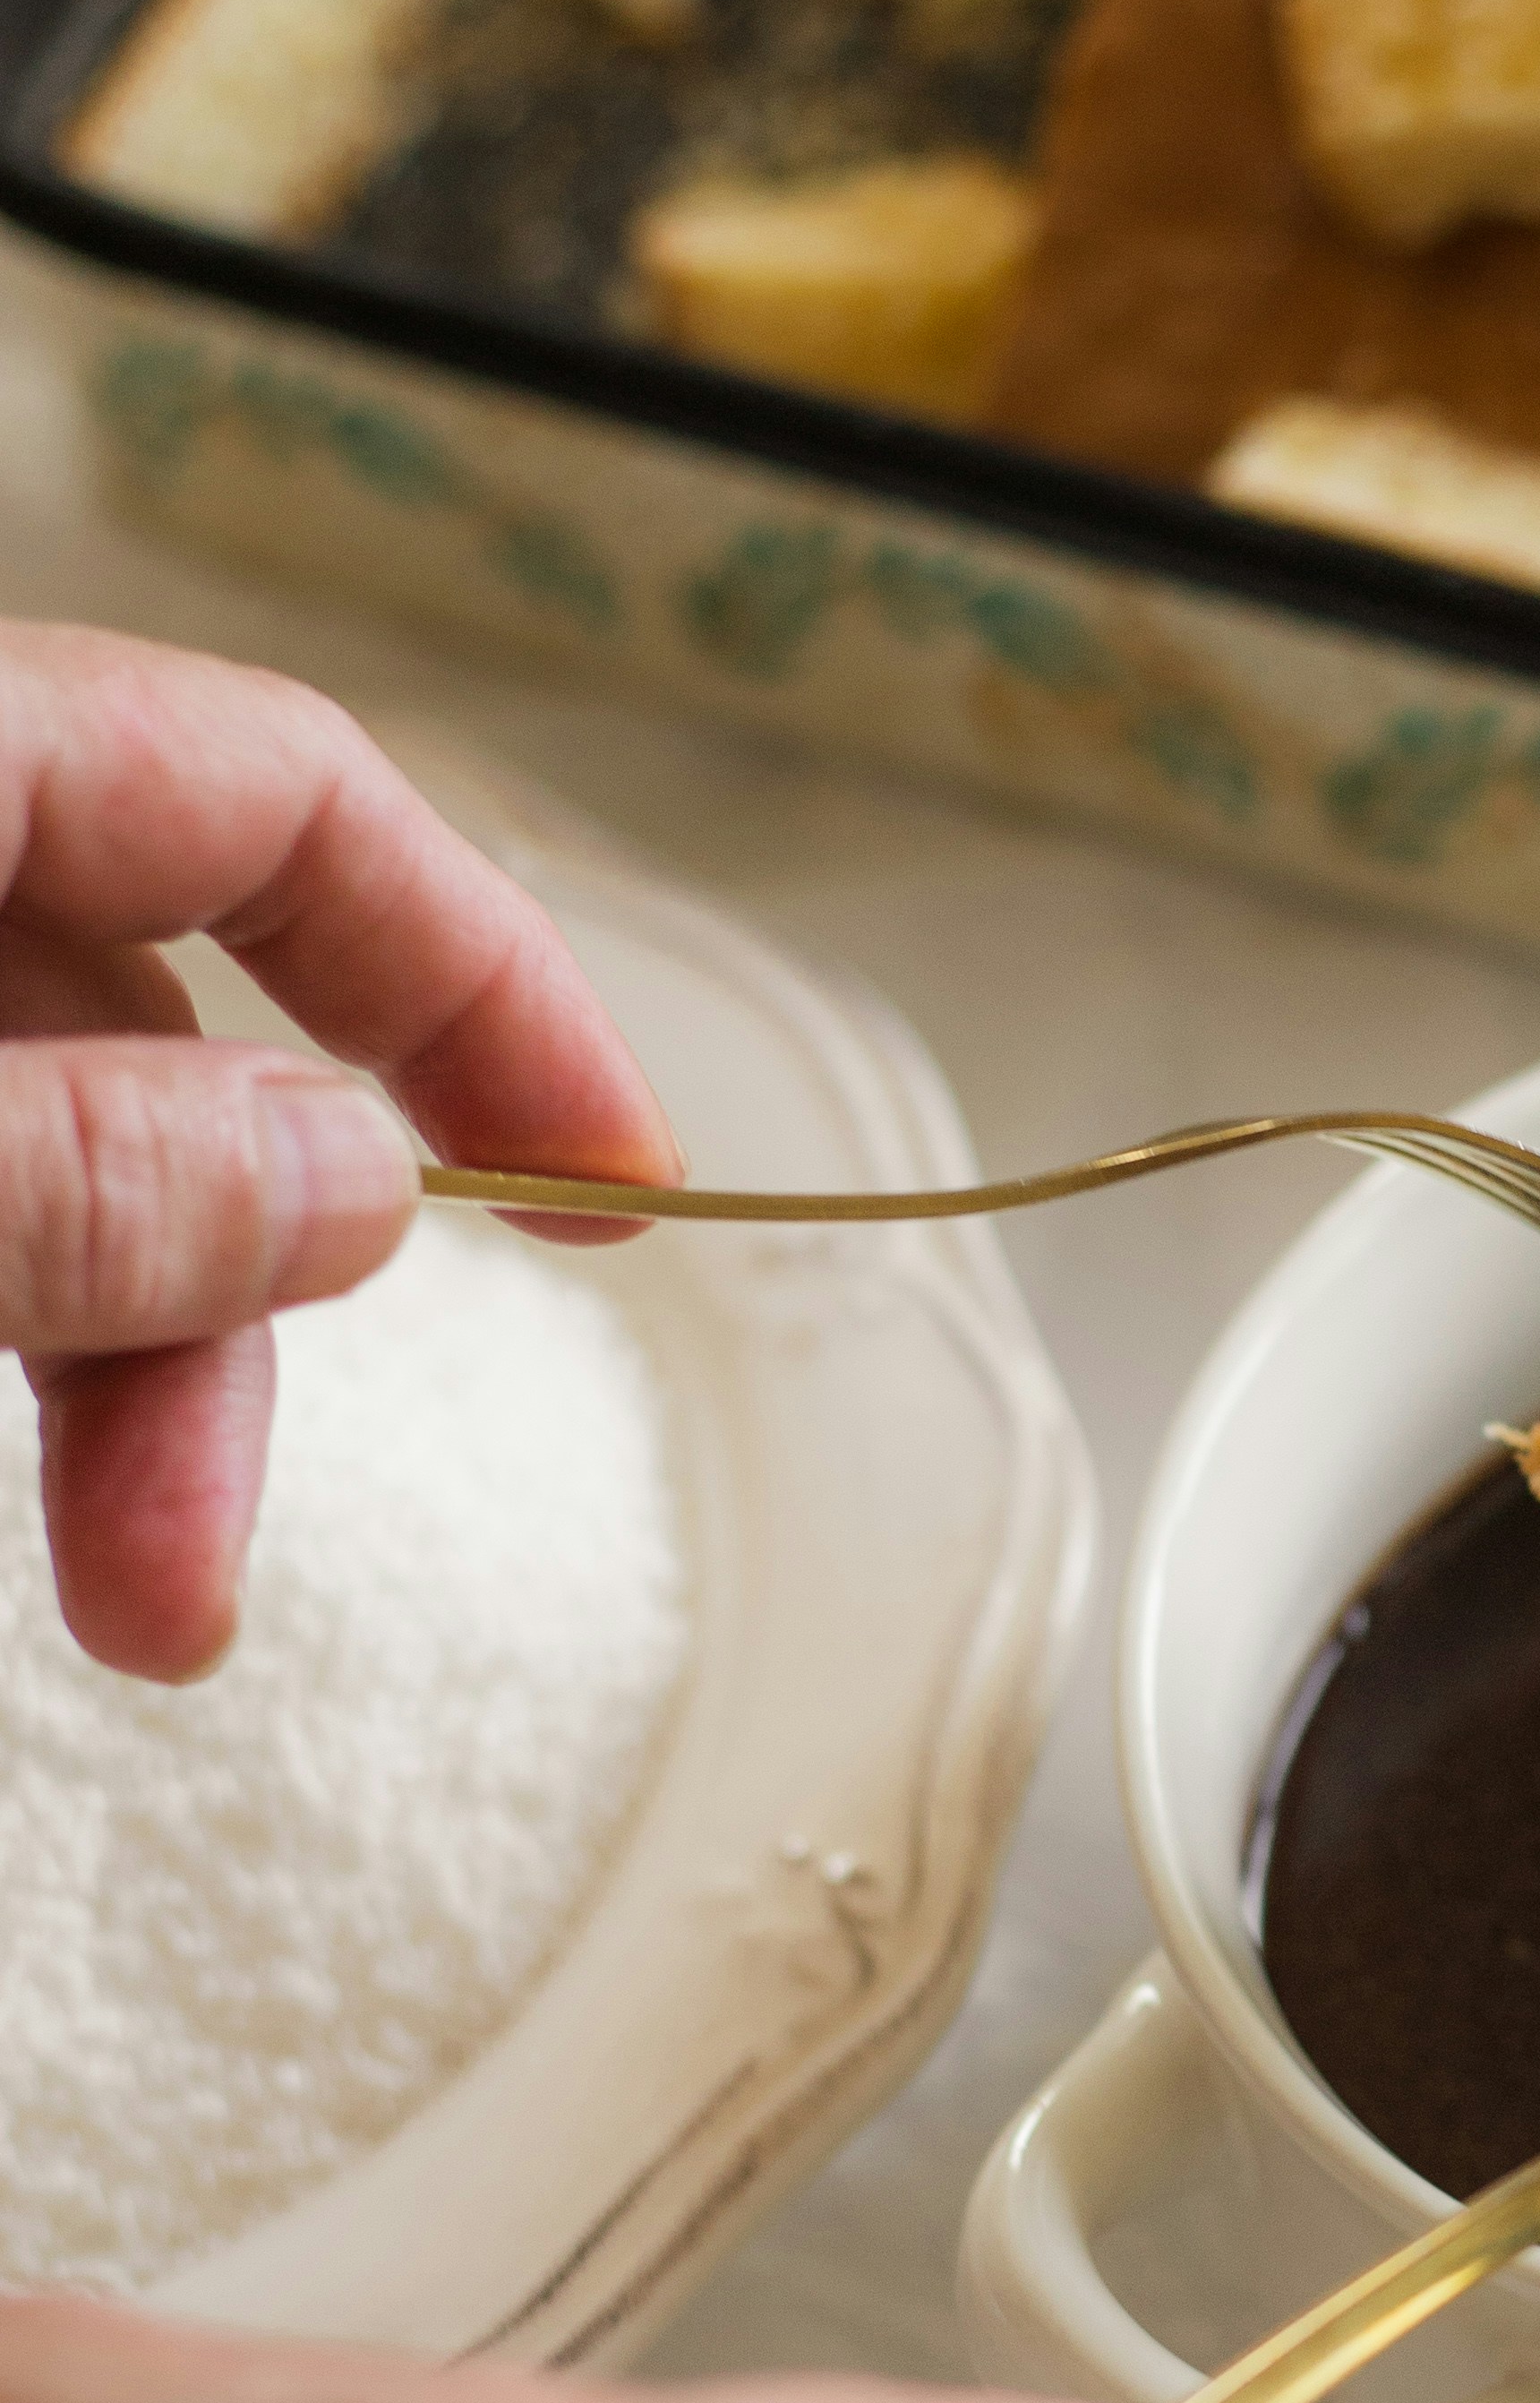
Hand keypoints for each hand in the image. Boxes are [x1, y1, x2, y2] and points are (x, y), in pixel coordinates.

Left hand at [0, 625, 677, 1681]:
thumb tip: (348, 1190)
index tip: (616, 1187)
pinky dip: (4, 1334)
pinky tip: (26, 1494)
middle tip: (251, 1543)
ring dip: (124, 1381)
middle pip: (158, 1022)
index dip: (487, 984)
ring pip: (34, 1146)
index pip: (291, 792)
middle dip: (247, 1300)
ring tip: (136, 1609)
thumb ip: (66, 1168)